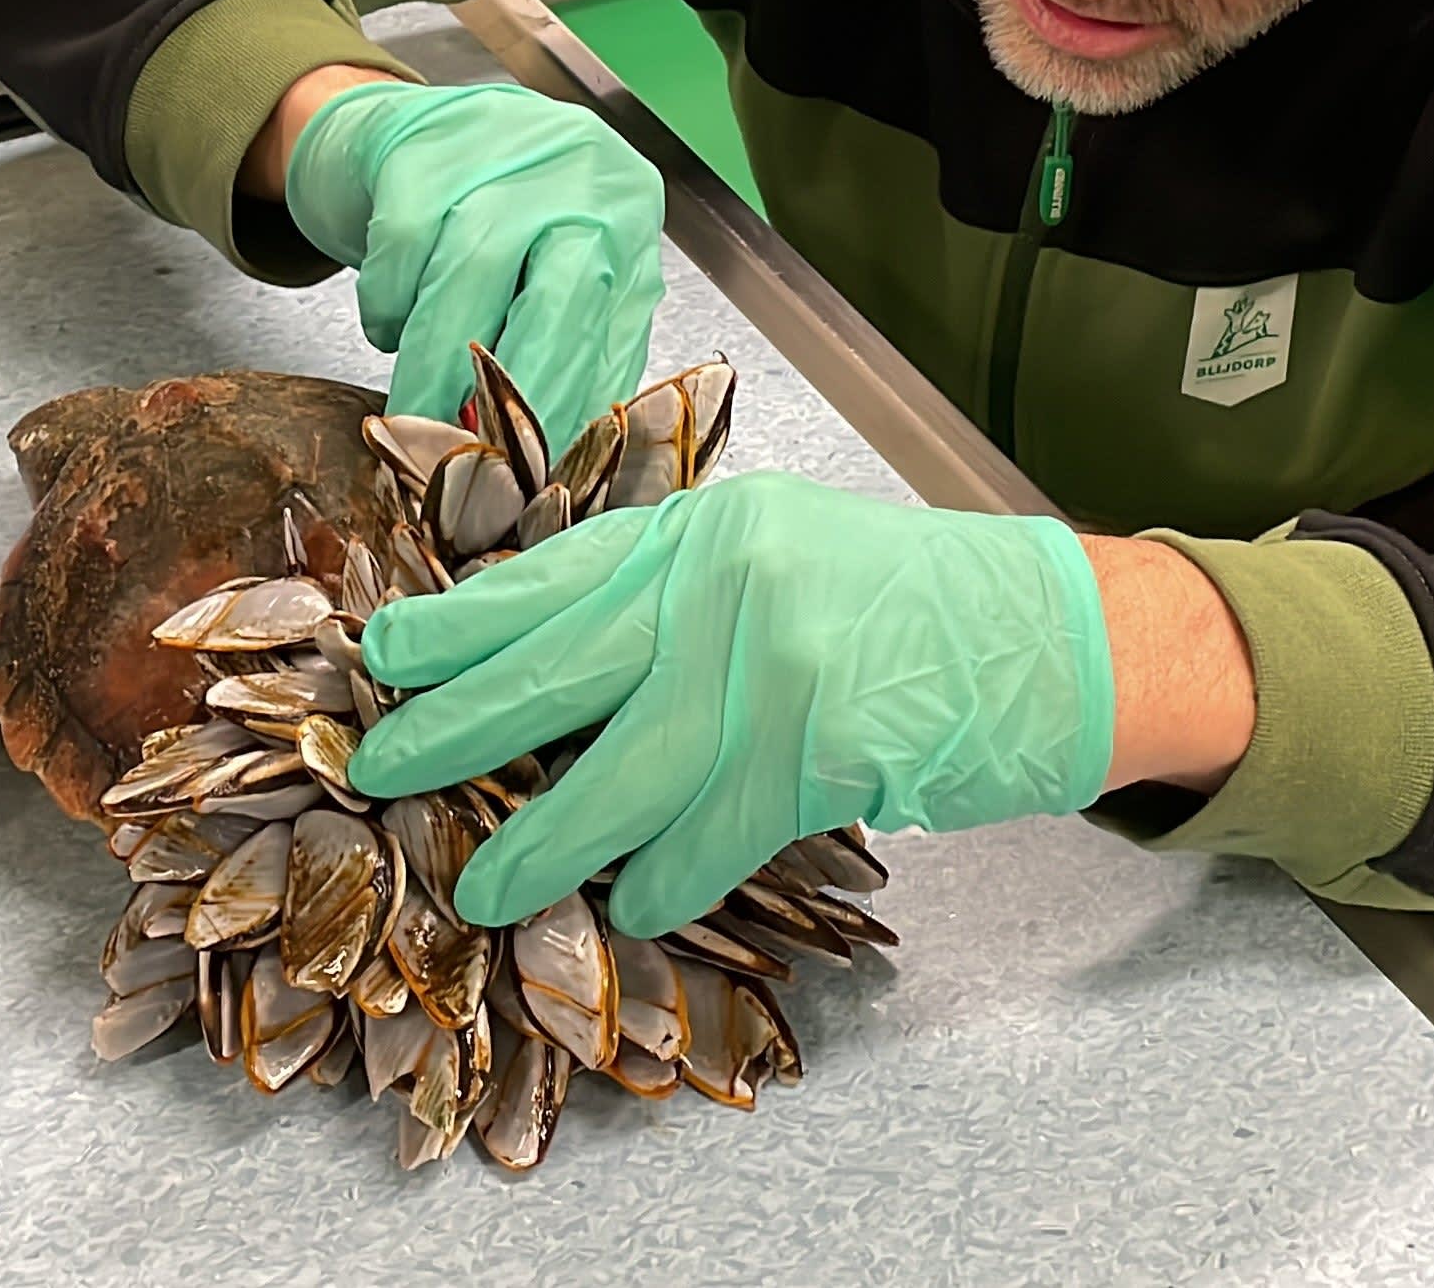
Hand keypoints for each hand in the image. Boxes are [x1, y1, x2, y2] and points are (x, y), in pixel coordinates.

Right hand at [276, 78, 665, 440]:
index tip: (535, 472)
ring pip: (468, 277)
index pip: (610, 326)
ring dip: (432, 365)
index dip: (567, 406)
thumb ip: (576, 345)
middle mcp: (578, 171)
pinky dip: (389, 307)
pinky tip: (394, 320)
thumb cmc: (497, 212)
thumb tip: (566, 450)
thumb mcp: (560, 268)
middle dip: (511, 391)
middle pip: (556, 295)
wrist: (414, 128)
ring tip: (414, 411)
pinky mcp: (421, 147)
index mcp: (626, 213)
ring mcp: (502, 149)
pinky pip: (401, 251)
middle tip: (471, 453)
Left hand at [348, 473, 1115, 936]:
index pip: (549, 576)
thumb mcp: (776, 556)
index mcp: (702, 529)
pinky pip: (709, 833)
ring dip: (543, 842)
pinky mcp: (818, 747)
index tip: (383, 656)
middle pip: (553, 668)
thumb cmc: (910, 607)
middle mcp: (723, 581)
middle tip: (380, 772)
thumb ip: (670, 597)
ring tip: (484, 886)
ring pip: (618, 774)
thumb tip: (546, 669)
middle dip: (455, 730)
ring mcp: (772, 663)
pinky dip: (665, 878)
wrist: (1053, 636)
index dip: (457, 624)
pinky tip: (631, 903)